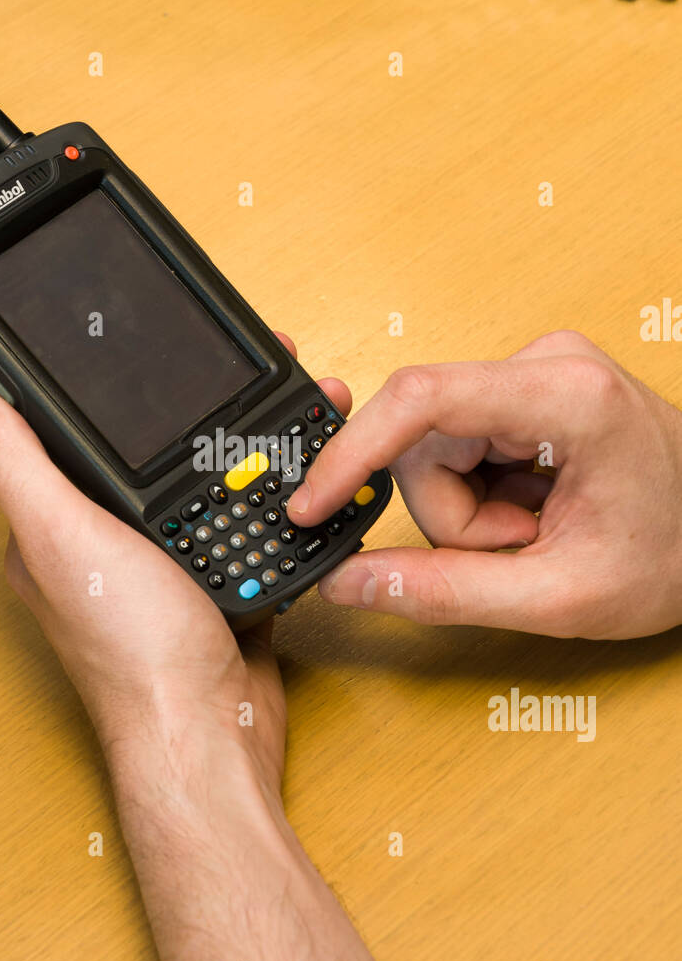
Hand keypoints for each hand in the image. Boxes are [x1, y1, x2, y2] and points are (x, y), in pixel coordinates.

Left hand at [0, 335, 351, 799]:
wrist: (216, 732)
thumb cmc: (133, 652)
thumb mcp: (61, 534)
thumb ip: (9, 456)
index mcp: (49, 528)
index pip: (53, 434)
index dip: (87, 386)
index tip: (119, 339)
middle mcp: (99, 545)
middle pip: (136, 452)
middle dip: (180, 408)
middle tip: (227, 367)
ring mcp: (158, 564)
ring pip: (193, 480)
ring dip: (232, 445)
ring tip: (271, 404)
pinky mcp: (210, 582)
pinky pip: (236, 519)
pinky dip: (261, 494)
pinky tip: (283, 469)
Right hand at [287, 331, 681, 639]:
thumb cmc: (677, 554)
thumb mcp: (559, 596)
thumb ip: (445, 592)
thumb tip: (352, 581)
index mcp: (565, 397)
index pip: (421, 400)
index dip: (353, 454)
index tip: (315, 503)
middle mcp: (547, 364)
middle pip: (425, 440)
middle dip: (453, 515)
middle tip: (517, 548)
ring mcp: (538, 372)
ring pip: (437, 448)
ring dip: (470, 511)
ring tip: (536, 532)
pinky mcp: (530, 390)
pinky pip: (462, 445)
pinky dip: (484, 494)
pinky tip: (535, 510)